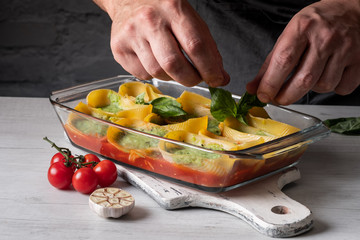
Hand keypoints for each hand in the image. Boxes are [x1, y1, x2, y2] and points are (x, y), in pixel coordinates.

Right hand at [93, 0, 228, 86]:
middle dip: (190, 79)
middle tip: (196, 78)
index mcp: (173, 8)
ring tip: (175, 67)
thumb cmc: (165, 12)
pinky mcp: (118, 48)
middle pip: (174, 63)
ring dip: (172, 77)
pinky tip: (156, 62)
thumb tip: (220, 78)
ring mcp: (131, 34)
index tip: (217, 80)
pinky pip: (143, 75)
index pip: (195, 45)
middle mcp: (149, 20)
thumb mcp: (190, 20)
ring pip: (157, 72)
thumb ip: (207, 48)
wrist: (129, 0)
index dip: (209, 68)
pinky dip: (154, 75)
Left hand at [246, 0, 359, 104]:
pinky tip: (327, 75)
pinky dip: (332, 88)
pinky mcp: (359, 61)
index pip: (283, 61)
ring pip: (323, 86)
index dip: (271, 83)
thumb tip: (254, 87)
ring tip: (309, 76)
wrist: (351, 10)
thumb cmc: (316, 23)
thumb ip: (270, 63)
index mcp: (302, 28)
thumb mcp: (289, 35)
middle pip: (304, 80)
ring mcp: (345, 49)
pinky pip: (341, 88)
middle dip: (287, 96)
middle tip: (279, 98)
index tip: (263, 94)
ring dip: (311, 90)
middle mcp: (325, 38)